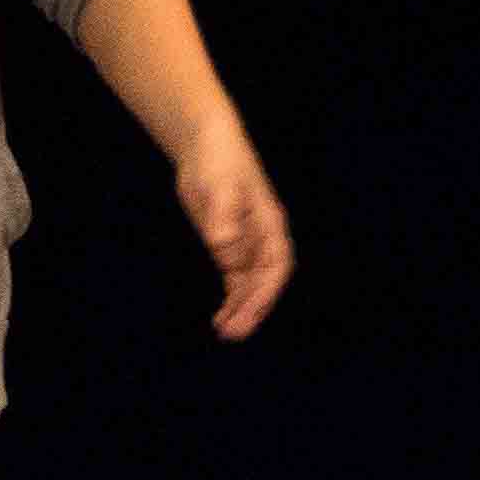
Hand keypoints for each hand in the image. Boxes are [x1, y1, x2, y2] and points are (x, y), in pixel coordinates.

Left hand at [175, 132, 292, 339]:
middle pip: (262, 282)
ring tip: (226, 332)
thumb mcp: (220, 189)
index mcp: (270, 226)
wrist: (204, 146)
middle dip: (251, 308)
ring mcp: (246, 243)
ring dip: (240, 309)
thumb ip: (223, 221)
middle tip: (233, 333)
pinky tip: (222, 316)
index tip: (251, 312)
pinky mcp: (227, 245)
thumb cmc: (219, 162)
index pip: (274, 267)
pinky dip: (230, 297)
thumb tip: (224, 252)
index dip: (265, 292)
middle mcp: (262, 239)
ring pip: (248, 284)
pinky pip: (234, 278)